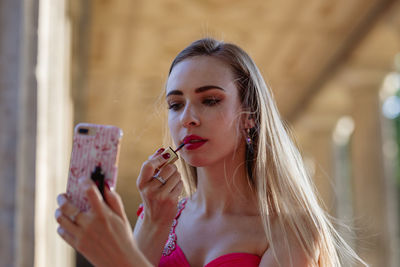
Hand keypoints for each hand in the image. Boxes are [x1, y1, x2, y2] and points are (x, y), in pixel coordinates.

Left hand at [55, 177, 150, 266]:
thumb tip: (106, 185)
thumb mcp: (122, 217)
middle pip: (68, 206)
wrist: (121, 262)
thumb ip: (114, 200)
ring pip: (61, 219)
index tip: (83, 180)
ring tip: (61, 209)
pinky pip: (62, 233)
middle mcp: (90, 223)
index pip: (90, 192)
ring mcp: (82, 235)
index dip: (85, 182)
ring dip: (59, 212)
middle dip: (63, 198)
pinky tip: (65, 224)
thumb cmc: (124, 238)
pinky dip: (61, 226)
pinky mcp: (78, 245)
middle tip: (63, 196)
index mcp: (103, 214)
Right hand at [134, 148, 183, 264]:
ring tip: (171, 184)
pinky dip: (179, 185)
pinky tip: (174, 191)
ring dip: (176, 177)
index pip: (149, 165)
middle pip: (168, 168)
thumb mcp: (147, 184)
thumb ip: (153, 167)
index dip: (159, 157)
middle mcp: (149, 189)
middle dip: (172, 168)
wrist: (155, 220)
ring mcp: (160, 196)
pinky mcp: (171, 200)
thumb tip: (162, 150)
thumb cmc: (153, 198)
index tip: (166, 155)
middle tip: (170, 173)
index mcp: (141, 183)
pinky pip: (180, 184)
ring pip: (176, 175)